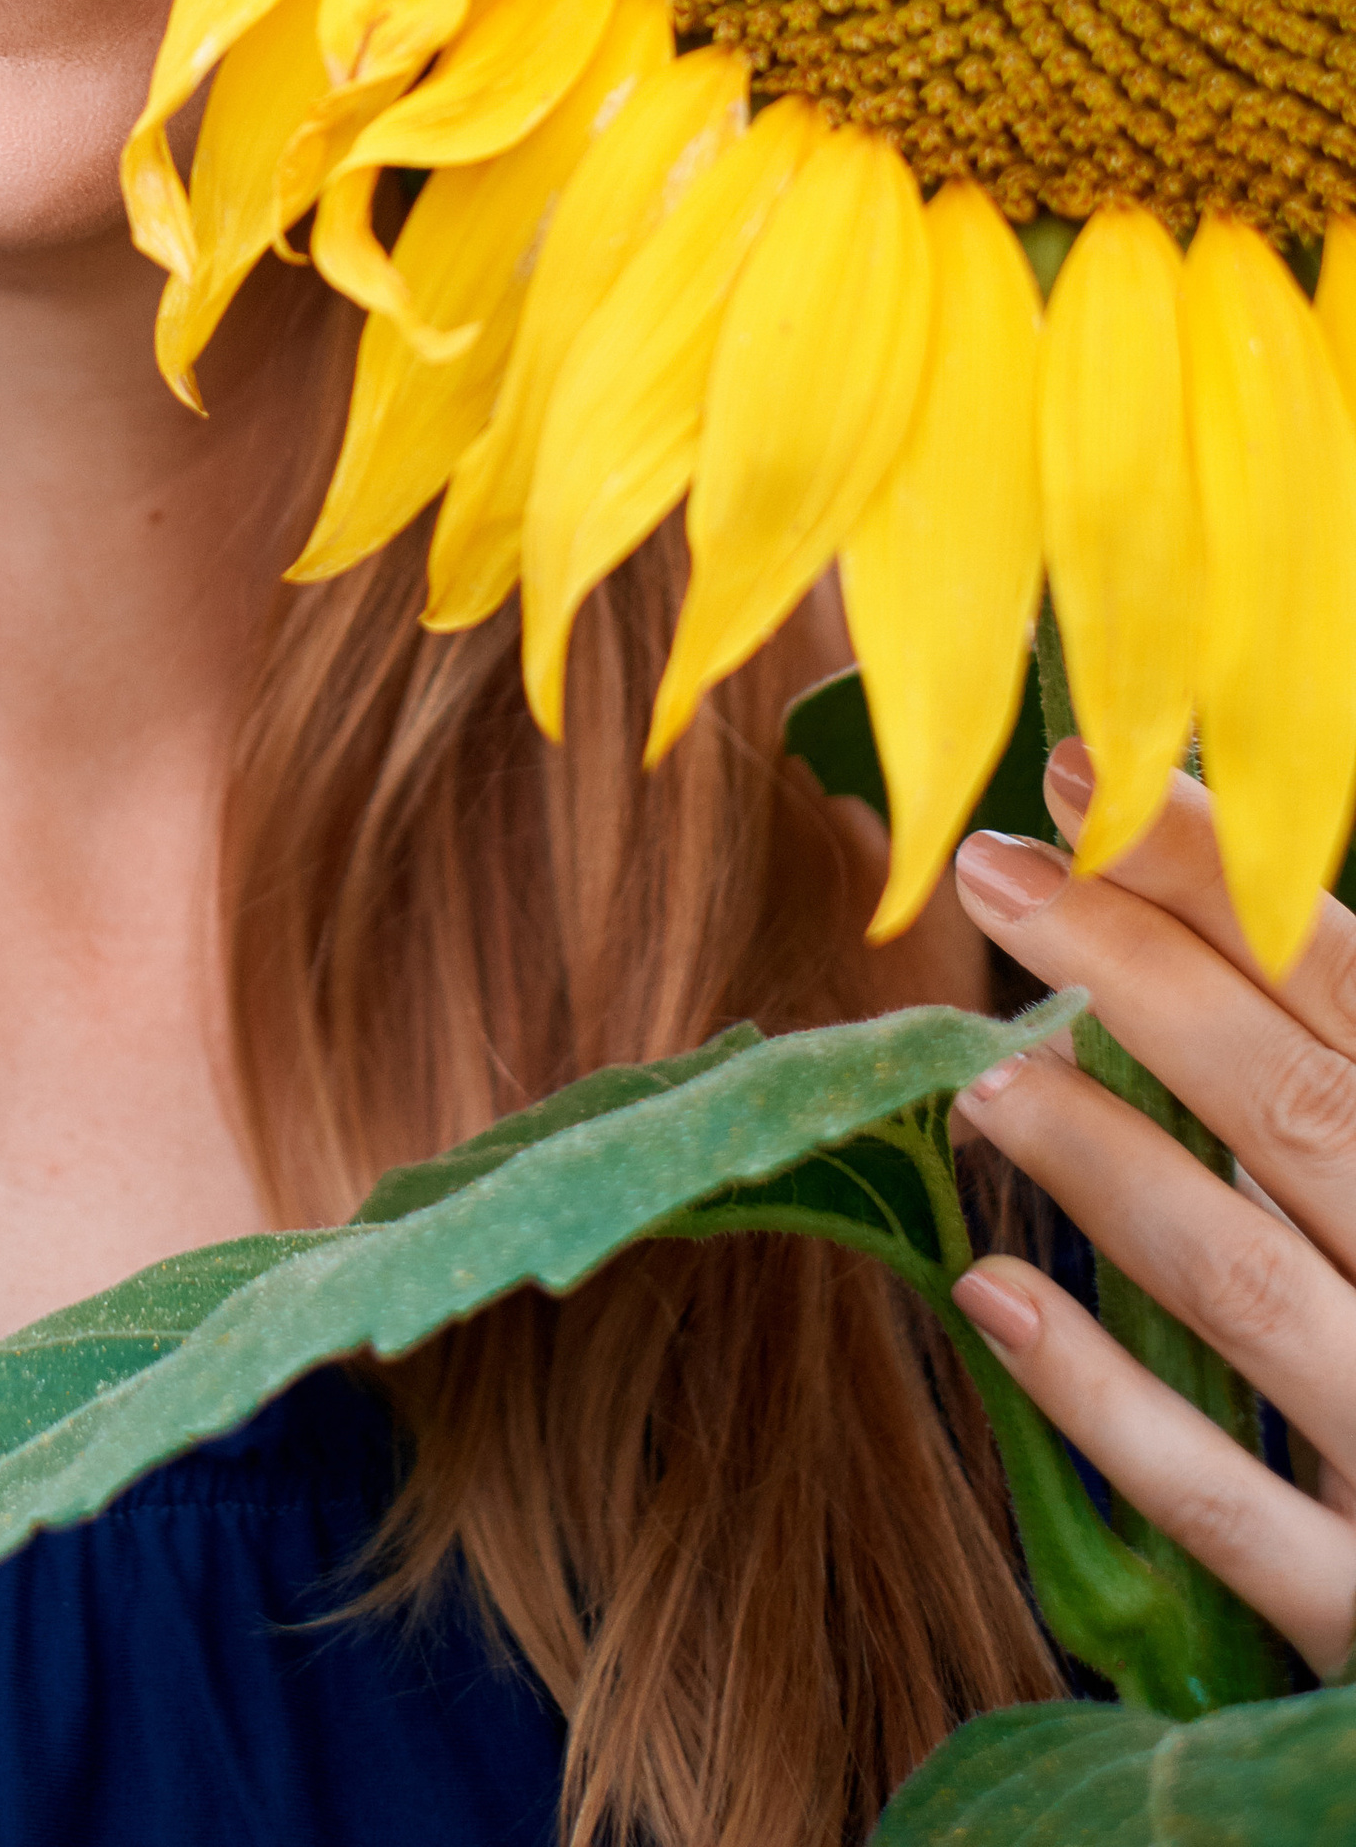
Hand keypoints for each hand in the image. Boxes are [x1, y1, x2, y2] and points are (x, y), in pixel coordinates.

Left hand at [947, 743, 1355, 1681]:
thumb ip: (1331, 1079)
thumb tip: (1189, 913)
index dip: (1226, 886)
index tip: (1089, 782)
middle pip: (1300, 1114)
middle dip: (1141, 977)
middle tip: (991, 869)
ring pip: (1248, 1288)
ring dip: (1102, 1165)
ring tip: (972, 1069)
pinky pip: (1234, 1510)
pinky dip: (1108, 1403)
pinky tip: (989, 1298)